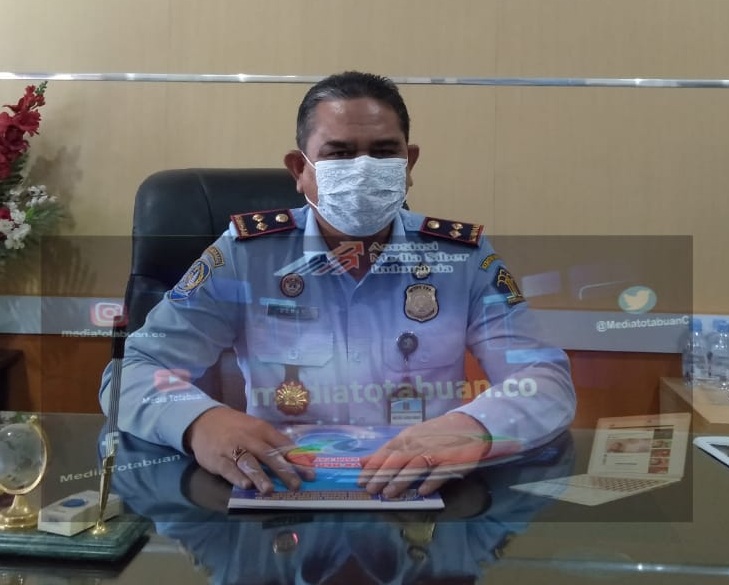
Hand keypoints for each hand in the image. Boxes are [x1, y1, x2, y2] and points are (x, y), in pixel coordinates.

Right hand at [184, 407, 314, 494]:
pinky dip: (237, 477)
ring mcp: (233, 448)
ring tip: (269, 490)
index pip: (283, 445)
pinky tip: (245, 486)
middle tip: (296, 486)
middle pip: (268, 454)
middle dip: (283, 471)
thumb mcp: (257, 428)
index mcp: (262, 429)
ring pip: (248, 462)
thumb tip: (299, 458)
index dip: (297, 460)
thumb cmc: (237, 427)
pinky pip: (228, 468)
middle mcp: (249, 438)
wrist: (204, 420)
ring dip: (259, 476)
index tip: (310, 475)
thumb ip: (275, 442)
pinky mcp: (218, 459)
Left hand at [358, 413, 490, 497]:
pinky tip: (423, 491)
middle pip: (397, 459)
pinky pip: (440, 471)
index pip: (386, 452)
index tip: (360, 480)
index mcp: (407, 438)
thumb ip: (387, 451)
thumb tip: (362, 461)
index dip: (373, 467)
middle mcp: (418, 444)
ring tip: (389, 493)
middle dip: (382, 475)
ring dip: (401, 479)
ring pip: (415, 465)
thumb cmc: (434, 434)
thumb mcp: (409, 438)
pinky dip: (431, 481)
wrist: (467, 425)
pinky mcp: (452, 460)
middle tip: (371, 490)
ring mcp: (435, 451)